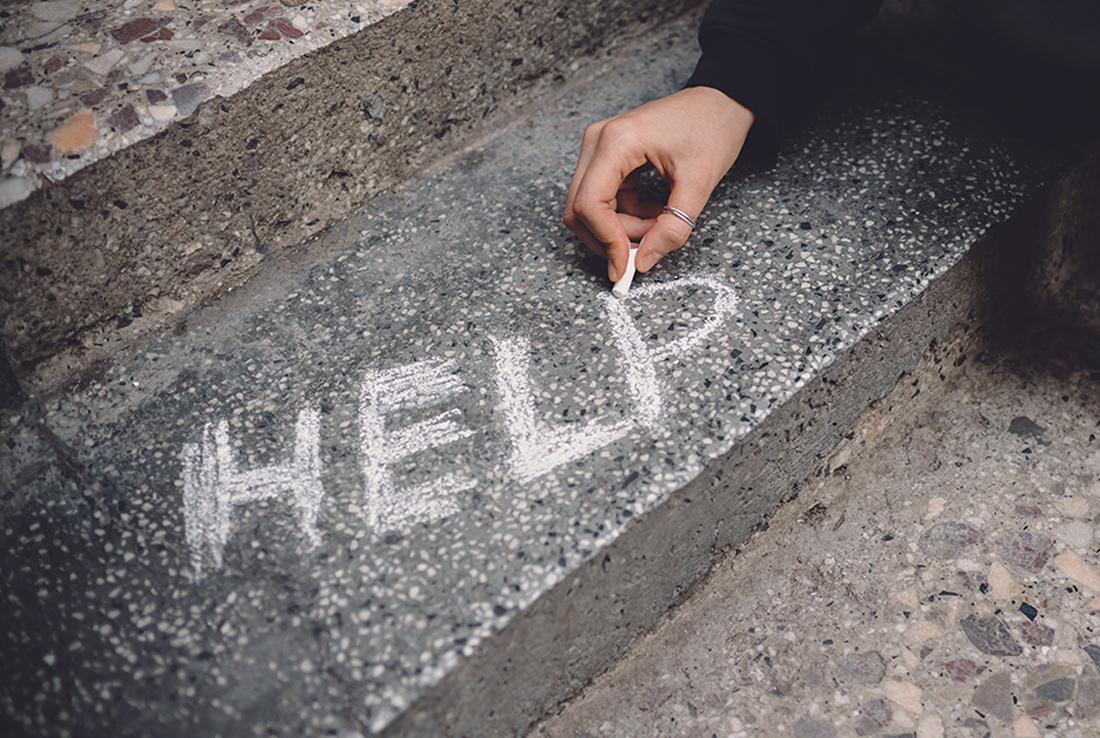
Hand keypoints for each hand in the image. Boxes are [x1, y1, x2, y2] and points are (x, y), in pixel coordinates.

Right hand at [562, 87, 754, 280]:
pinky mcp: (606, 156)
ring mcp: (599, 148)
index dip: (606, 241)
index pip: (590, 204)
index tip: (626, 266)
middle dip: (611, 237)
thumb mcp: (699, 183)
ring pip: (589, 208)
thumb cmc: (713, 127)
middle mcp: (598, 141)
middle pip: (580, 209)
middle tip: (646, 248)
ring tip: (659, 222)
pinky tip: (654, 210)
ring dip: (621, 228)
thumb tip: (644, 262)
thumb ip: (672, 227)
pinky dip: (625, 216)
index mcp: (617, 141)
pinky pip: (602, 199)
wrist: (722, 100)